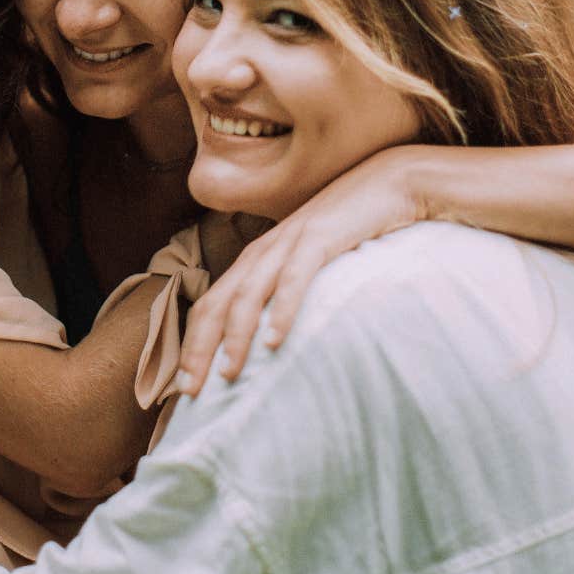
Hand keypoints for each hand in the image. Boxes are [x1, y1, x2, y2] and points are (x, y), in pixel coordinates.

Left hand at [174, 147, 427, 395]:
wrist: (390, 182)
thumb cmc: (351, 230)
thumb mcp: (311, 264)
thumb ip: (288, 291)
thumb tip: (274, 339)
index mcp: (257, 259)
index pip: (211, 305)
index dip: (193, 344)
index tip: (184, 386)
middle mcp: (264, 250)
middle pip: (217, 303)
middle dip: (199, 348)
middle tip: (190, 390)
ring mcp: (289, 242)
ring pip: (248, 294)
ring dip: (235, 336)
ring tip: (228, 374)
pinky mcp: (319, 237)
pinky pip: (294, 278)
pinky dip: (282, 310)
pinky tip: (275, 341)